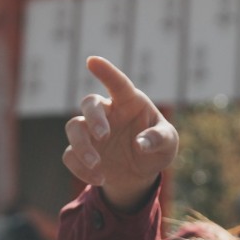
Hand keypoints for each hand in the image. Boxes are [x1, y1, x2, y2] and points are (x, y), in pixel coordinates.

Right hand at [63, 57, 176, 213]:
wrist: (140, 174)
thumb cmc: (157, 148)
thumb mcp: (168, 144)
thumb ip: (159, 139)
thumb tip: (141, 143)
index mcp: (129, 102)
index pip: (118, 84)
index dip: (106, 72)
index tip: (92, 61)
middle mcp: (107, 112)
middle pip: (90, 104)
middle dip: (94, 118)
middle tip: (104, 135)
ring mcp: (91, 132)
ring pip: (73, 127)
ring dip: (82, 145)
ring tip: (96, 163)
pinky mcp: (81, 151)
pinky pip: (70, 155)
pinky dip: (81, 168)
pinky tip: (100, 178)